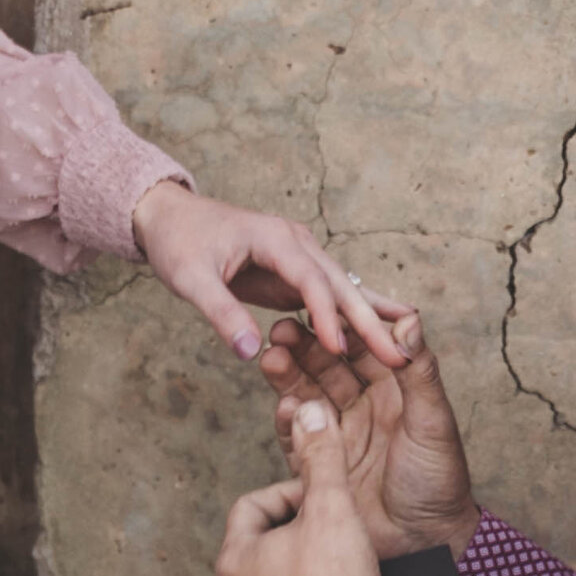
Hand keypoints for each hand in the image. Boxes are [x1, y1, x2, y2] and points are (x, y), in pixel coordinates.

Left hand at [131, 178, 408, 366]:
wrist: (172, 218)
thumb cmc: (179, 243)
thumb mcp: (190, 279)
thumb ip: (220, 313)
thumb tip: (249, 351)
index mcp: (275, 238)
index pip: (311, 279)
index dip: (326, 315)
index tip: (340, 349)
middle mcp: (297, 243)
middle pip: (340, 286)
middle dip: (369, 323)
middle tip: (398, 358)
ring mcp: (301, 257)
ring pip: (344, 291)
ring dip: (371, 322)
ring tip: (403, 351)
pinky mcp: (296, 273)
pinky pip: (331, 297)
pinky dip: (355, 315)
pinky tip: (383, 333)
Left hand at [215, 402, 383, 575]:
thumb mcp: (331, 508)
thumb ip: (321, 458)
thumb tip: (310, 412)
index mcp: (236, 560)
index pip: (253, 505)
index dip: (291, 491)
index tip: (322, 496)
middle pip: (268, 542)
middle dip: (303, 528)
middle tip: (337, 526)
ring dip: (312, 564)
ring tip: (345, 560)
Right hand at [261, 312, 478, 559]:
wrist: (424, 544)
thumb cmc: (439, 483)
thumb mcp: (433, 422)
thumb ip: (419, 371)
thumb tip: (409, 319)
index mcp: (395, 390)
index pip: (362, 347)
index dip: (341, 328)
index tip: (321, 308)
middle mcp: (364, 407)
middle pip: (327, 367)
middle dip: (304, 347)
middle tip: (280, 329)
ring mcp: (339, 434)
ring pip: (308, 395)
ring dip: (289, 376)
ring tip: (270, 357)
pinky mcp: (320, 463)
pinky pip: (298, 436)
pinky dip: (290, 421)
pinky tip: (283, 406)